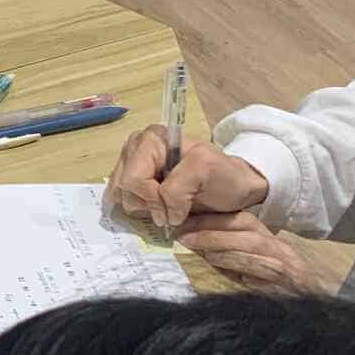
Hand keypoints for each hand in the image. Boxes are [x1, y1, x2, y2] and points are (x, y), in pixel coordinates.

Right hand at [104, 129, 269, 228]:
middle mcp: (135, 147)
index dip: (151, 200)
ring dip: (144, 209)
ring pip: (120, 196)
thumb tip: (163, 214)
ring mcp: (130, 163)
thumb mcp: (205, 171)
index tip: (174, 215)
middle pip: (123, 188)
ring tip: (167, 209)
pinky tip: (158, 209)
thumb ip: (176, 189)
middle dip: (147, 205)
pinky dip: (140, 211)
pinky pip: (121, 201)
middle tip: (171, 212)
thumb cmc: (223, 176)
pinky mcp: (130, 179)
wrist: (234, 187)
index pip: (133, 178)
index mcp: (152, 139)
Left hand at [177, 210, 322, 293]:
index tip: (185, 223)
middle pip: (246, 229)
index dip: (212, 219)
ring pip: (255, 244)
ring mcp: (286, 264)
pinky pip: (264, 269)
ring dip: (222, 244)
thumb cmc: (278, 289)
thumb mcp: (254, 267)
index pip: (241, 220)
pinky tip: (219, 263)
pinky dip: (241, 264)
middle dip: (212, 230)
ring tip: (196, 247)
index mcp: (269, 241)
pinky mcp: (290, 282)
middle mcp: (279, 248)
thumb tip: (194, 245)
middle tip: (183, 235)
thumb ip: (230, 255)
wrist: (316, 311)